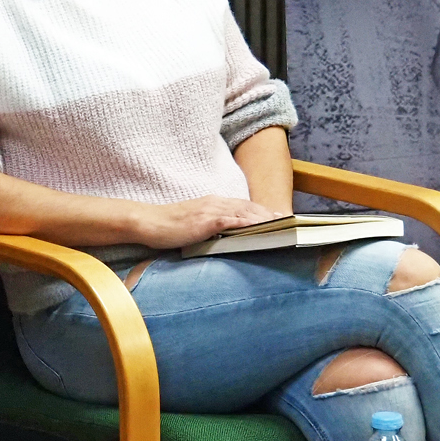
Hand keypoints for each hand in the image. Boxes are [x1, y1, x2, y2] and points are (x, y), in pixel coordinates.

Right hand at [131, 197, 283, 249]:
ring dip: (266, 219)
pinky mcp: (207, 220)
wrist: (147, 222)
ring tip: (285, 226)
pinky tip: (262, 229)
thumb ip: (209, 228)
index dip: (263, 212)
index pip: (244, 206)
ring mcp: (212, 210)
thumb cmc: (166, 227)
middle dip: (271, 215)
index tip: (279, 219)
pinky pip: (233, 221)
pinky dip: (250, 224)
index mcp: (213, 203)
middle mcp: (216, 203)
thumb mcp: (193, 225)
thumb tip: (223, 238)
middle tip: (292, 222)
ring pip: (246, 212)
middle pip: (250, 207)